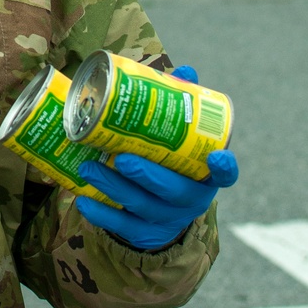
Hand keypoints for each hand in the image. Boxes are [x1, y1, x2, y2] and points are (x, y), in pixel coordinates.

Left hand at [74, 64, 238, 250]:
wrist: (162, 214)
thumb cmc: (170, 164)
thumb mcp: (180, 141)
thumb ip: (181, 109)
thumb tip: (187, 72)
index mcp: (204, 175)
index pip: (225, 175)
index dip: (224, 168)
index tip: (218, 156)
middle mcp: (190, 201)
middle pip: (172, 190)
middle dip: (147, 174)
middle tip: (123, 157)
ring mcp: (166, 220)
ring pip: (141, 205)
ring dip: (114, 186)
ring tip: (90, 165)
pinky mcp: (143, 234)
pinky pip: (121, 227)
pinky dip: (101, 214)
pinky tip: (82, 199)